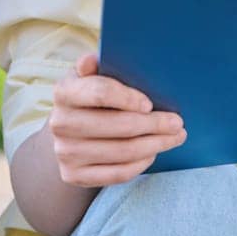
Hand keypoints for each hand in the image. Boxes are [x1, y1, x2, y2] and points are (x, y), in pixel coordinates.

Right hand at [47, 54, 186, 187]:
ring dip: (155, 145)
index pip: (100, 93)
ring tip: (174, 137)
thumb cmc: (88, 98)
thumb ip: (94, 66)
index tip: (151, 104)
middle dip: (153, 125)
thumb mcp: (88, 76)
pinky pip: (117, 173)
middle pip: (117, 126)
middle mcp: (59, 123)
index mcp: (63, 91)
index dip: (129, 98)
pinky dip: (140, 164)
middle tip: (177, 123)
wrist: (67, 132)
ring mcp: (65, 152)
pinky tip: (153, 153)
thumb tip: (91, 60)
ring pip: (122, 152)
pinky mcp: (73, 175)